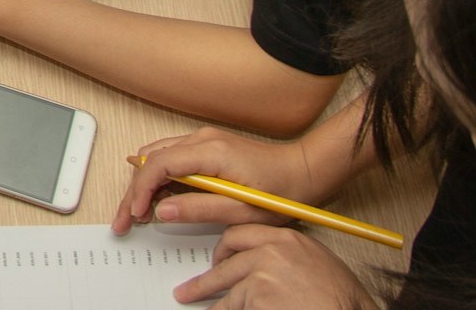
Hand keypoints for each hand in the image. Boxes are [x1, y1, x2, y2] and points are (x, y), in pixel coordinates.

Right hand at [113, 127, 321, 235]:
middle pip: (152, 159)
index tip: (135, 214)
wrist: (303, 171)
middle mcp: (201, 138)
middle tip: (124, 219)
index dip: (141, 189)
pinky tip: (157, 198)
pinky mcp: (205, 145)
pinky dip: (158, 176)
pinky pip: (171, 156)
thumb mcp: (242, 211)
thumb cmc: (281, 192)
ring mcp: (202, 139)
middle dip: (134, 189)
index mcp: (211, 151)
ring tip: (136, 212)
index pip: (160, 164)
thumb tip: (161, 211)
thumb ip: (199, 209)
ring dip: (143, 182)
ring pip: (157, 155)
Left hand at [171, 225, 374, 308]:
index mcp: (287, 237)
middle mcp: (271, 250)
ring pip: (227, 288)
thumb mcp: (318, 263)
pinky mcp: (257, 298)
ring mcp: (262, 274)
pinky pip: (234, 308)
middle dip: (207, 275)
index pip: (242, 234)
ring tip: (190, 301)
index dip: (226, 248)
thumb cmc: (344, 300)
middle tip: (190, 286)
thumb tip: (263, 266)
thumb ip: (288, 257)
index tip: (218, 259)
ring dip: (209, 298)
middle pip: (227, 258)